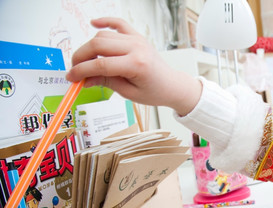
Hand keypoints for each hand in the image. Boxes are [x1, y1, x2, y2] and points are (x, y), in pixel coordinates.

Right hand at [66, 17, 200, 115]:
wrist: (172, 85)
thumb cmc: (154, 91)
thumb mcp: (129, 93)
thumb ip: (106, 82)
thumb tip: (84, 79)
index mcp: (137, 64)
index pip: (101, 65)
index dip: (82, 71)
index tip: (71, 77)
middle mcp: (136, 48)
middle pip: (98, 45)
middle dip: (81, 57)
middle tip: (75, 69)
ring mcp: (137, 40)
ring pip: (103, 36)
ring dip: (90, 47)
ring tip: (86, 61)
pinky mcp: (137, 36)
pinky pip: (118, 23)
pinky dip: (105, 21)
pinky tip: (93, 24)